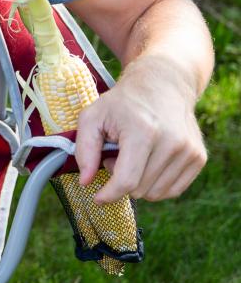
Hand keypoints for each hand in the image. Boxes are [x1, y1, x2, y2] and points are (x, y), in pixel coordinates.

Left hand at [74, 57, 206, 203]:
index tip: (97, 198)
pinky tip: (148, 162)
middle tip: (117, 155)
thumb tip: (85, 182)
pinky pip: (172, 191)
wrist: (163, 84)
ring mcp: (189, 150)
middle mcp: (172, 142)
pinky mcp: (198, 158)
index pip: (127, 180)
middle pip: (140, 189)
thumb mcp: (92, 117)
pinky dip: (156, 184)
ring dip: (139, 182)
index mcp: (144, 131)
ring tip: (133, 156)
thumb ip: (84, 150)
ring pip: (156, 194)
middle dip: (122, 179)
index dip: (108, 194)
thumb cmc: (123, 102)